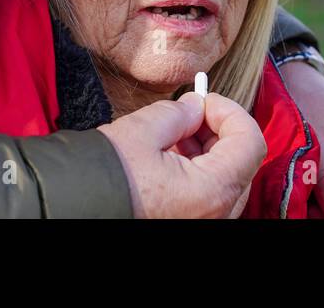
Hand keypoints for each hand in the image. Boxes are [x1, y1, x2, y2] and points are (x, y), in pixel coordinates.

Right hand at [99, 92, 265, 217]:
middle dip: (219, 131)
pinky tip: (168, 157)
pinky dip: (198, 172)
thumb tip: (196, 106)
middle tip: (190, 113)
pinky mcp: (188, 224)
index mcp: (211, 191)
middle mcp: (215, 215)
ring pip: (225, 180)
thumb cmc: (106, 175)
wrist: (73, 208)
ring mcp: (203, 223)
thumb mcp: (143, 130)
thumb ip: (180, 113)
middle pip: (242, 163)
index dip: (230, 111)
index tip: (204, 99)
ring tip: (173, 135)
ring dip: (208, 151)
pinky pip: (209, 197)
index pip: (250, 142)